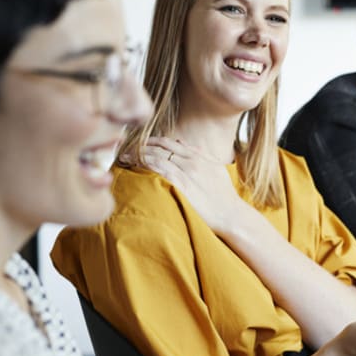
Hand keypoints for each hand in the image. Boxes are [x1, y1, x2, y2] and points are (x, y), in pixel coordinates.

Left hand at [119, 136, 244, 233]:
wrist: (230, 214)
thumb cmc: (224, 196)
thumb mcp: (216, 169)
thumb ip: (202, 156)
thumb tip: (185, 146)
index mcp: (199, 157)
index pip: (170, 142)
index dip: (152, 141)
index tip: (140, 143)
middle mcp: (192, 161)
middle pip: (161, 147)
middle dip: (141, 145)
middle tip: (126, 148)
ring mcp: (187, 172)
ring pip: (158, 156)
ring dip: (138, 154)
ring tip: (125, 156)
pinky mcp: (182, 185)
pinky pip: (160, 169)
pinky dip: (146, 163)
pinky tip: (135, 164)